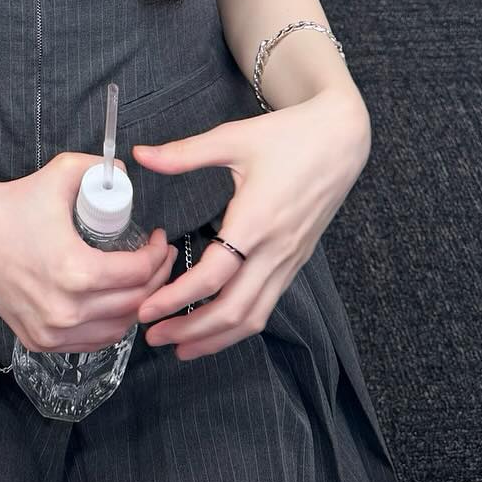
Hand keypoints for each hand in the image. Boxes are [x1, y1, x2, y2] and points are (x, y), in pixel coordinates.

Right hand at [0, 153, 177, 354]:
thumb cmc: (14, 203)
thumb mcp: (62, 173)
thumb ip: (101, 168)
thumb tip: (128, 175)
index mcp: (76, 272)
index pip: (138, 273)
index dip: (158, 255)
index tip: (159, 238)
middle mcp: (66, 310)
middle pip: (134, 302)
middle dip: (156, 278)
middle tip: (158, 257)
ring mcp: (52, 331)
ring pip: (117, 328)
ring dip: (136, 305)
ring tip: (140, 280)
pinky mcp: (39, 341)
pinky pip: (91, 341)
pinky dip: (110, 325)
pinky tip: (114, 303)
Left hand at [130, 87, 371, 359]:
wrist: (341, 140)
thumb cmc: (288, 137)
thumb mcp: (232, 138)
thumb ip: (184, 153)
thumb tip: (140, 155)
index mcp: (256, 219)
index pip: (213, 276)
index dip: (176, 298)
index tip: (146, 309)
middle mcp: (275, 249)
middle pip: (233, 310)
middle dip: (191, 331)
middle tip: (153, 336)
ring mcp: (289, 260)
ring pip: (254, 316)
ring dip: (215, 337)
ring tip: (180, 345)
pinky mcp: (296, 262)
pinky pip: (267, 305)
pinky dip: (238, 323)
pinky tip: (216, 325)